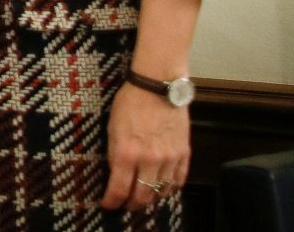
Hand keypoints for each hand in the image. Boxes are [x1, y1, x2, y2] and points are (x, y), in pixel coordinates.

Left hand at [101, 82, 188, 211]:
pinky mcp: (184, 153)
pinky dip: (170, 188)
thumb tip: (116, 174)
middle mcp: (150, 159)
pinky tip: (163, 188)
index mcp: (127, 152)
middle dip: (132, 205)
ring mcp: (170, 158)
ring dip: (151, 198)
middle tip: (126, 205)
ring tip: (143, 198)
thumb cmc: (130, 103)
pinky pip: (179, 180)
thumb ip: (115, 154)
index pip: (119, 189)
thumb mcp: (112, 128)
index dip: (112, 202)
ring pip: (162, 192)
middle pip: (142, 196)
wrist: (157, 87)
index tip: (108, 206)